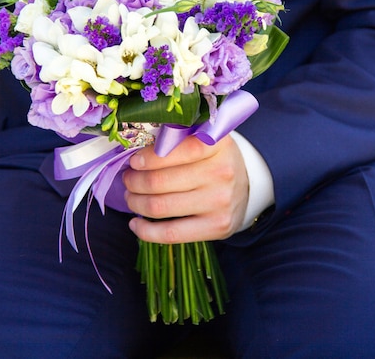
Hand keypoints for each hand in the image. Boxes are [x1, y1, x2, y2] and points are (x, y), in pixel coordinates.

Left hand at [123, 133, 248, 243]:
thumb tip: (134, 151)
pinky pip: (171, 234)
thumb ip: (176, 140)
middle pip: (160, 181)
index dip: (148, 157)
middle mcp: (221, 172)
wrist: (245, 186)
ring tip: (131, 196)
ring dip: (136, 201)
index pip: (176, 149)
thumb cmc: (213, 159)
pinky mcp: (217, 227)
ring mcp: (220, 201)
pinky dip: (146, 230)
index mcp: (217, 144)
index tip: (134, 161)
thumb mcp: (204, 140)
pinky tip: (135, 223)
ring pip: (160, 206)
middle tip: (128, 178)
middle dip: (134, 181)